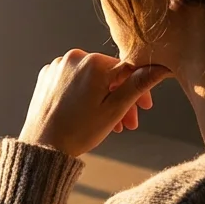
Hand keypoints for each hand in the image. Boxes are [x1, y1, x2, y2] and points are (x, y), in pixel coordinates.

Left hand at [18, 50, 170, 157]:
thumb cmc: (79, 131)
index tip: (145, 108)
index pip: (128, 70)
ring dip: (104, 99)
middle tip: (128, 124)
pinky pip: (74, 81)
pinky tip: (87, 114)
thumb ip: (138, 85)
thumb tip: (162, 67)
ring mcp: (58, 66)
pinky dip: (84, 95)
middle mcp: (74, 57)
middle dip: (121, 99)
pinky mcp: (47, 76)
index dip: (140, 90)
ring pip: (92, 79)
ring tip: (110, 125)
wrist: (42, 146)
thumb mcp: (115, 109)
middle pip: (109, 75)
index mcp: (93, 62)